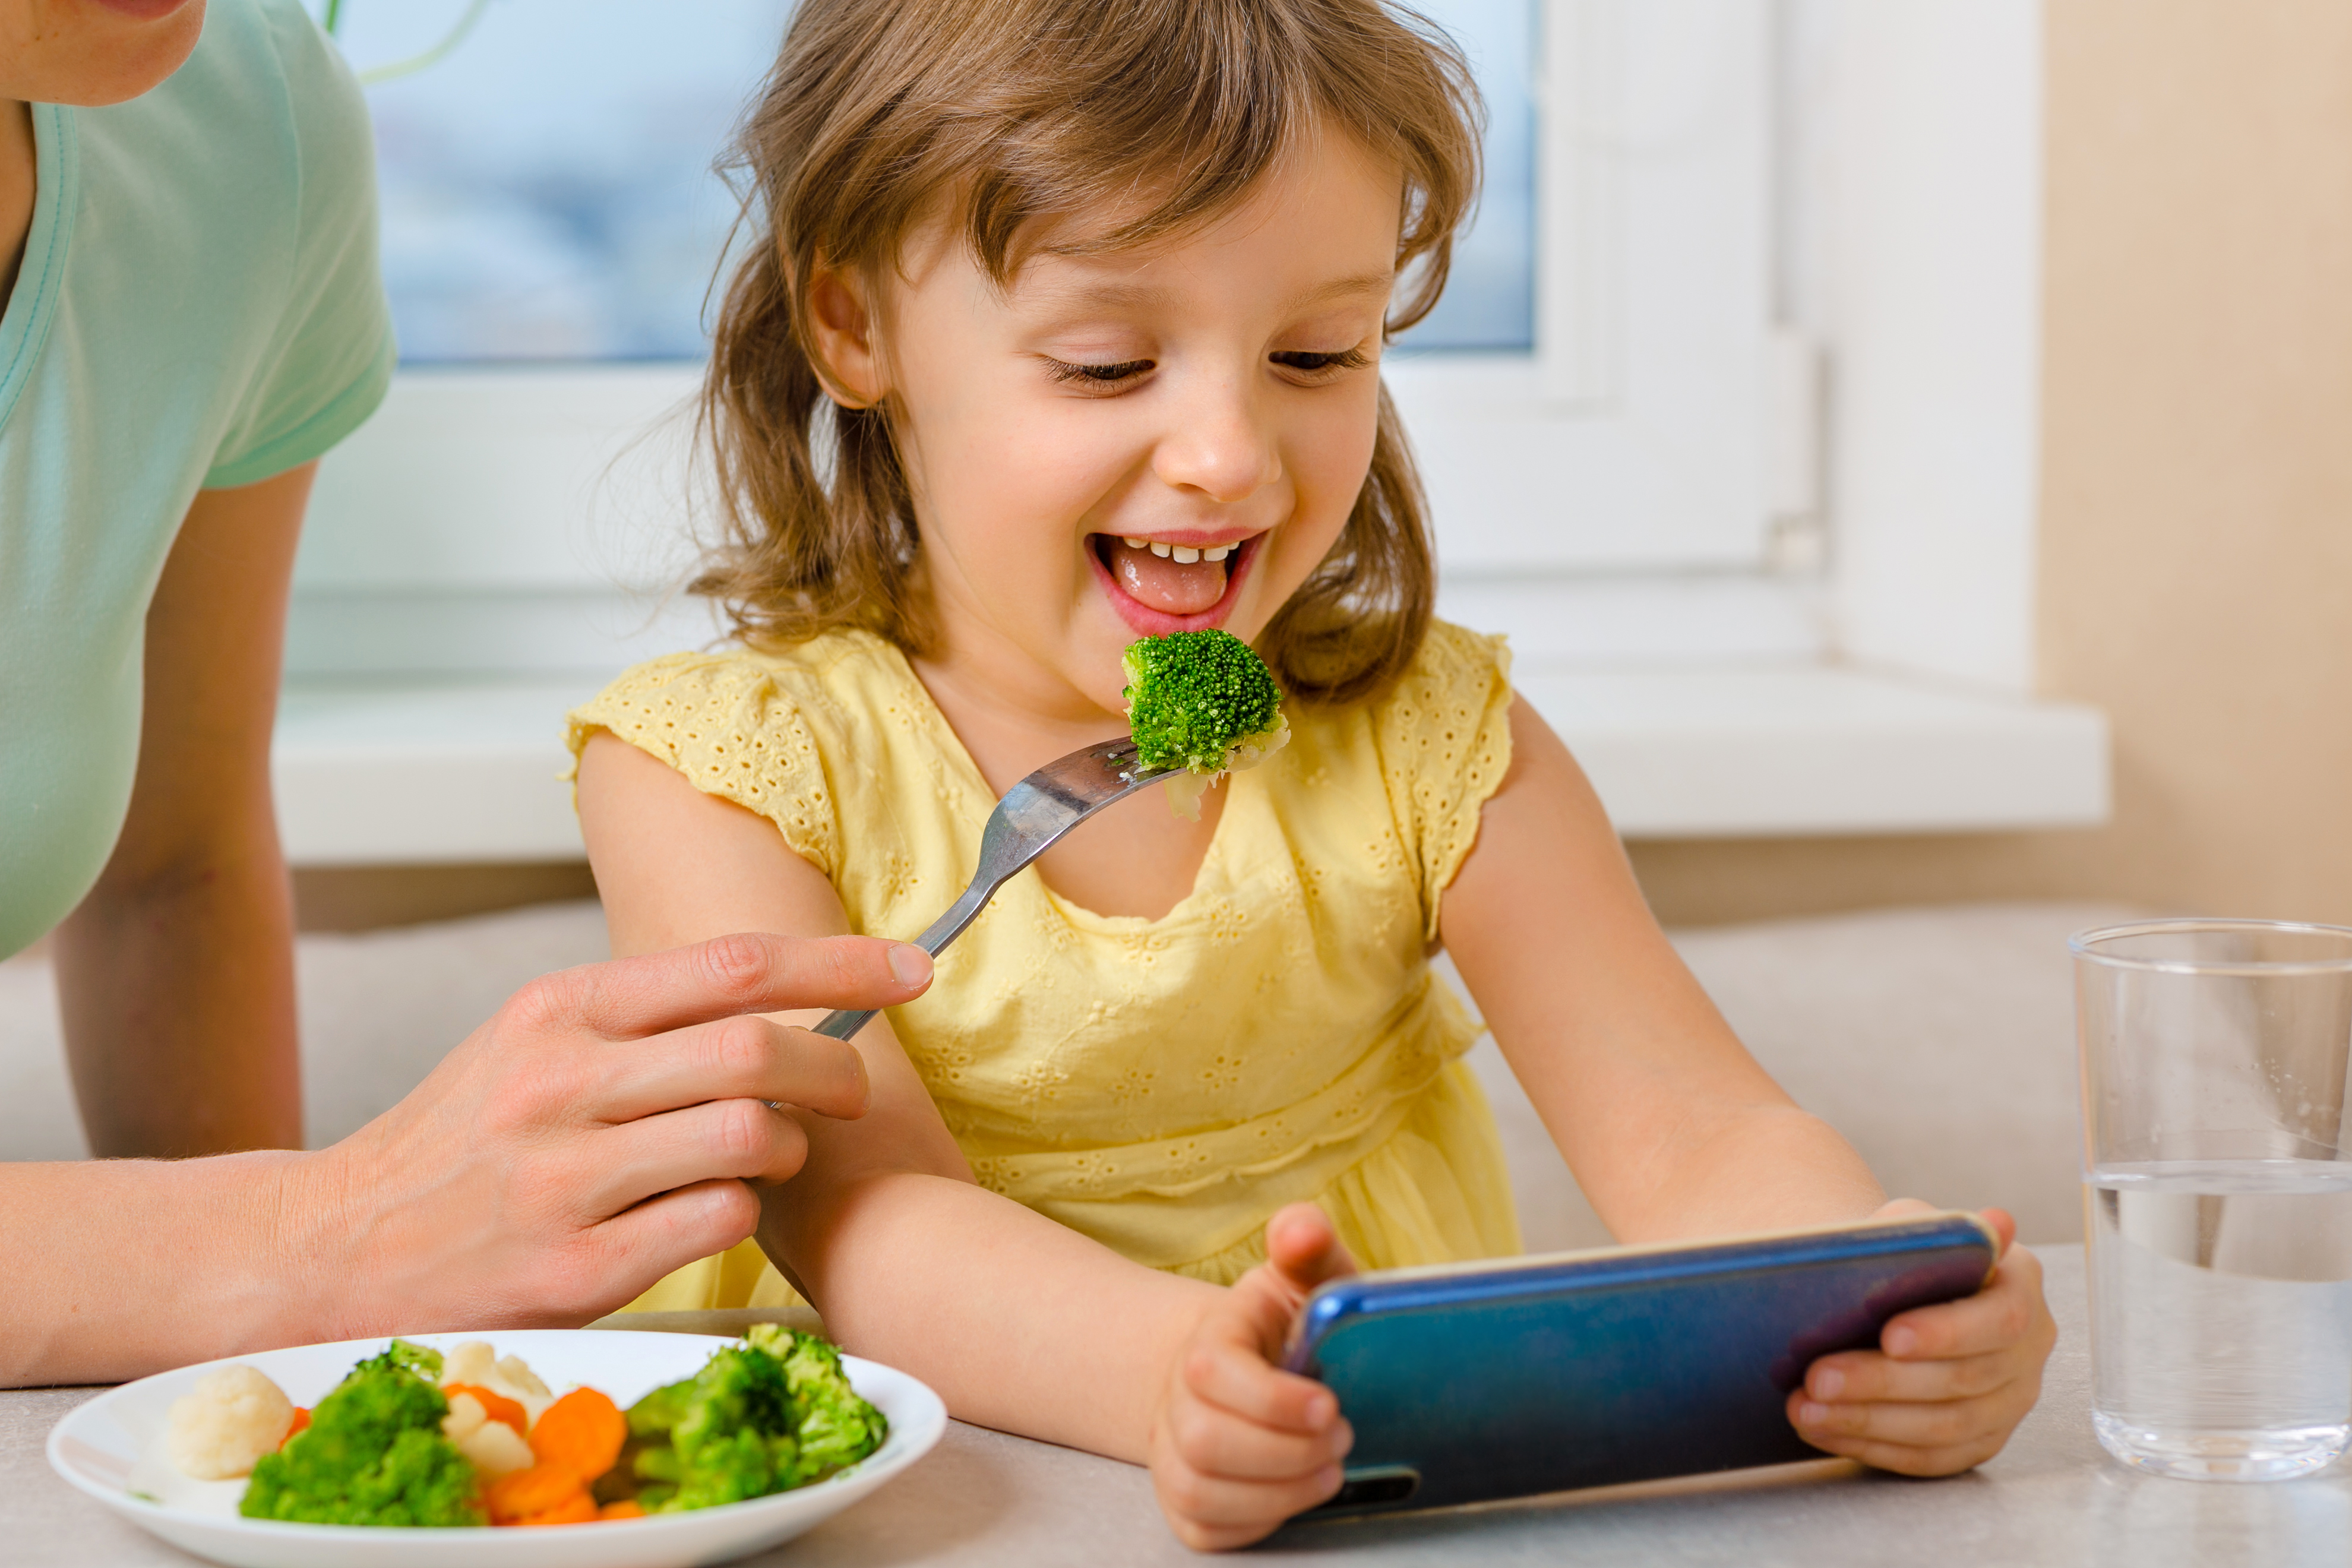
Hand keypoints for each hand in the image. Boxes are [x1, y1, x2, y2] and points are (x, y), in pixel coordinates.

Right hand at [295, 932, 932, 1335]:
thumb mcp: (530, 1042)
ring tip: (773, 1153)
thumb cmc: (459, 1142)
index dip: (839, 966)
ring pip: (746, 1134)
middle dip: (835, 1066)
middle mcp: (561, 1084)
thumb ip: (640, 1016)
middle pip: (754, 1048)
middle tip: (852, 1089)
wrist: (331, 1248)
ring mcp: (566, 1180)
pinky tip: (720, 1207)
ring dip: (789, 1145)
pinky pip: (716, 1221)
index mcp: (559, 1011)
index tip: (910, 970)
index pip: (732, 966)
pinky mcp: (575, 1269)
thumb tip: (776, 992)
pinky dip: (744, 1210)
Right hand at [1149, 1204, 1358, 1550]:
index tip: (1330, 1404)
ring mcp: (1172, 1453)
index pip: (1212, 1371)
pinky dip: (1256, 1522)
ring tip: (1328, 1470)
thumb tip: (1301, 1229)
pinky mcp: (1183, 1500)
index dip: (1272, 1399)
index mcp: (1208, 1340)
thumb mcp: (1301, 1278)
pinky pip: (1203, 1528)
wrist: (1244, 1370)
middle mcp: (1176, 1398)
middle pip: (1203, 1441)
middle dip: (1285, 1452)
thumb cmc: (1282, 1326)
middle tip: (1340, 1439)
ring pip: (1199, 1492)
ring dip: (1277, 1493)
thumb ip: (1308, 1246)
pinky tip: (1295, 1493)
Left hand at [1787, 1201, 2055, 1473]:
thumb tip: (1995, 1223)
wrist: (1898, 1292)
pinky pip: (1929, 1458)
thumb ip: (1937, 1227)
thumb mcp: (1915, 1225)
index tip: (1889, 1336)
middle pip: (1961, 1379)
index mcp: (2020, 1288)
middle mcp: (2025, 1352)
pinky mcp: (1979, 1441)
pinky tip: (1823, 1430)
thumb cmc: (1905, 1254)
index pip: (1999, 1320)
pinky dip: (1872, 1447)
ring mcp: (2007, 1404)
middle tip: (1817, 1378)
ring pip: (1942, 1427)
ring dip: (1866, 1421)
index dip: (1947, 1332)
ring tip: (1804, 1408)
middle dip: (1881, 1382)